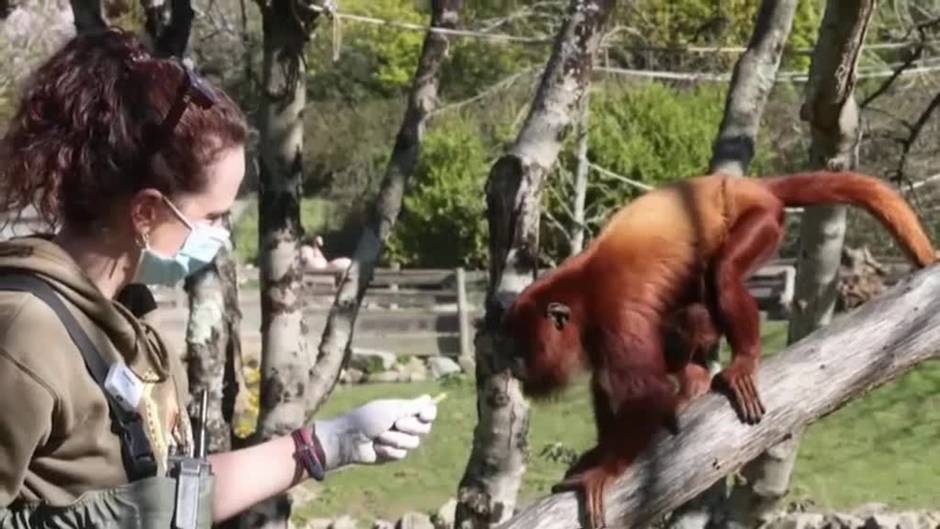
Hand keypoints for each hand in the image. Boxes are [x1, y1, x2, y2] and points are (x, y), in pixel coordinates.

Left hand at [312, 394, 437, 470]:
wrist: (350, 439)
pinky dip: (389, 450)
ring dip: (396, 439)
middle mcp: (405, 426)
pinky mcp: (393, 455)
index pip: (427, 412)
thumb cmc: (367, 419)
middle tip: (395, 423)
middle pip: (425, 428)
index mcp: (404, 411)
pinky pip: (402, 454)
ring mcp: (400, 441)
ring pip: (413, 443)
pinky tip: (377, 447)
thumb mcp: (391, 409)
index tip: (424, 415)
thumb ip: (412, 407)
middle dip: (410, 426)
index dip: (429, 414)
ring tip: (379, 436)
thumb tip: (429, 398)